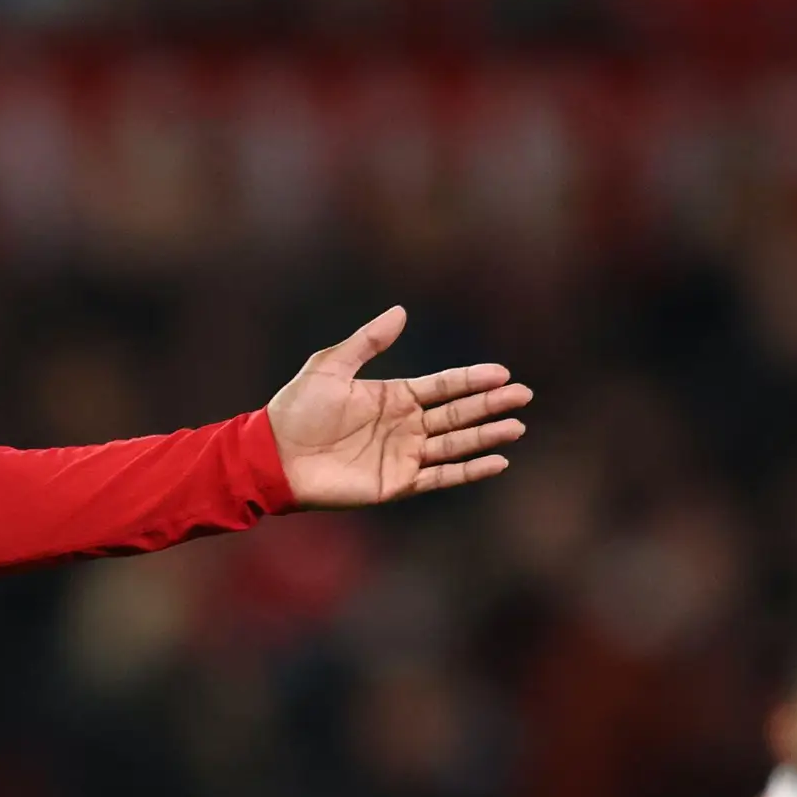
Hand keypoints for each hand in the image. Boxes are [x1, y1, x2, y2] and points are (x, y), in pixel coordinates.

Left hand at [266, 307, 530, 508]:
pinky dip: (467, 471)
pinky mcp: (394, 484)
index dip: (472, 380)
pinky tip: (496, 462)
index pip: (444, 386)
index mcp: (393, 397)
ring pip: (455, 444)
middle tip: (524, 395)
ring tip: (517, 426)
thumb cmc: (295, 410)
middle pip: (458, 414)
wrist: (272, 457)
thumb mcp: (330, 366)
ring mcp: (401, 456)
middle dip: (490, 405)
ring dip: (486, 436)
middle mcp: (404, 427)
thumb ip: (367, 342)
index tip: (502, 373)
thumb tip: (401, 312)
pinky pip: (439, 477)